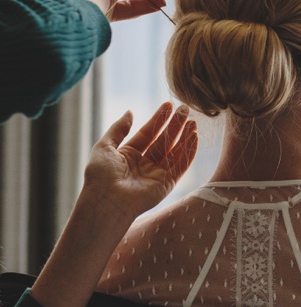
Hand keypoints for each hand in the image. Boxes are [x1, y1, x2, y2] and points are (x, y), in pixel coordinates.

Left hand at [83, 102, 197, 220]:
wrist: (106, 201)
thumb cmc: (100, 176)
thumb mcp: (104, 147)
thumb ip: (118, 129)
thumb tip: (130, 112)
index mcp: (129, 155)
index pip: (148, 133)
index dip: (158, 119)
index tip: (169, 105)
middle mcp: (144, 163)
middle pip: (163, 140)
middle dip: (175, 124)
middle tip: (185, 109)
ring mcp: (157, 173)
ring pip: (175, 151)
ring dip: (185, 136)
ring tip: (192, 120)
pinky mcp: (167, 183)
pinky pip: (181, 165)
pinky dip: (189, 151)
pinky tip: (194, 136)